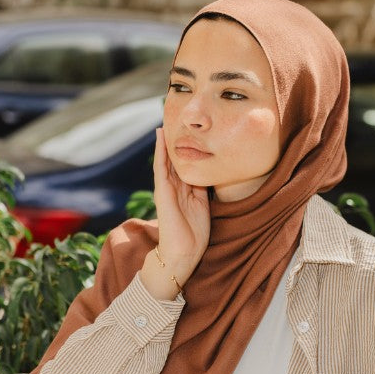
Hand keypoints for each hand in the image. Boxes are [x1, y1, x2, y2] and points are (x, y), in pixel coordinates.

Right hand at [145, 129, 210, 291]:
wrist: (182, 254)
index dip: (189, 148)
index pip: (187, 164)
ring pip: (166, 159)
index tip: (193, 132)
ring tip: (165, 122)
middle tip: (177, 119)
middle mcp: (175, 187)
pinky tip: (160, 137)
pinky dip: (160, 152)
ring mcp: (167, 189)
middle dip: (177, 141)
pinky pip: (160, 168)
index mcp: (187, 190)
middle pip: (176, 159)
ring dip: (166, 141)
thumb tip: (214, 173)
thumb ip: (204, 190)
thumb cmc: (194, 235)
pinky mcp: (162, 192)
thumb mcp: (203, 206)